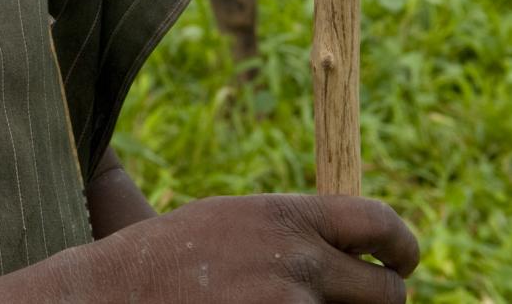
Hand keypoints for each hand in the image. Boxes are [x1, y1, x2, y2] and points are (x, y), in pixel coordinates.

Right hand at [87, 193, 417, 302]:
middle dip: (380, 302)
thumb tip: (352, 247)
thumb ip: (289, 231)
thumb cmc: (163, 262)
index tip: (402, 261)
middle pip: (386, 293)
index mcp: (283, 217)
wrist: (108, 299)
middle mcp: (295, 261)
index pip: (378, 223)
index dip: (402, 245)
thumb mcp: (227, 221)